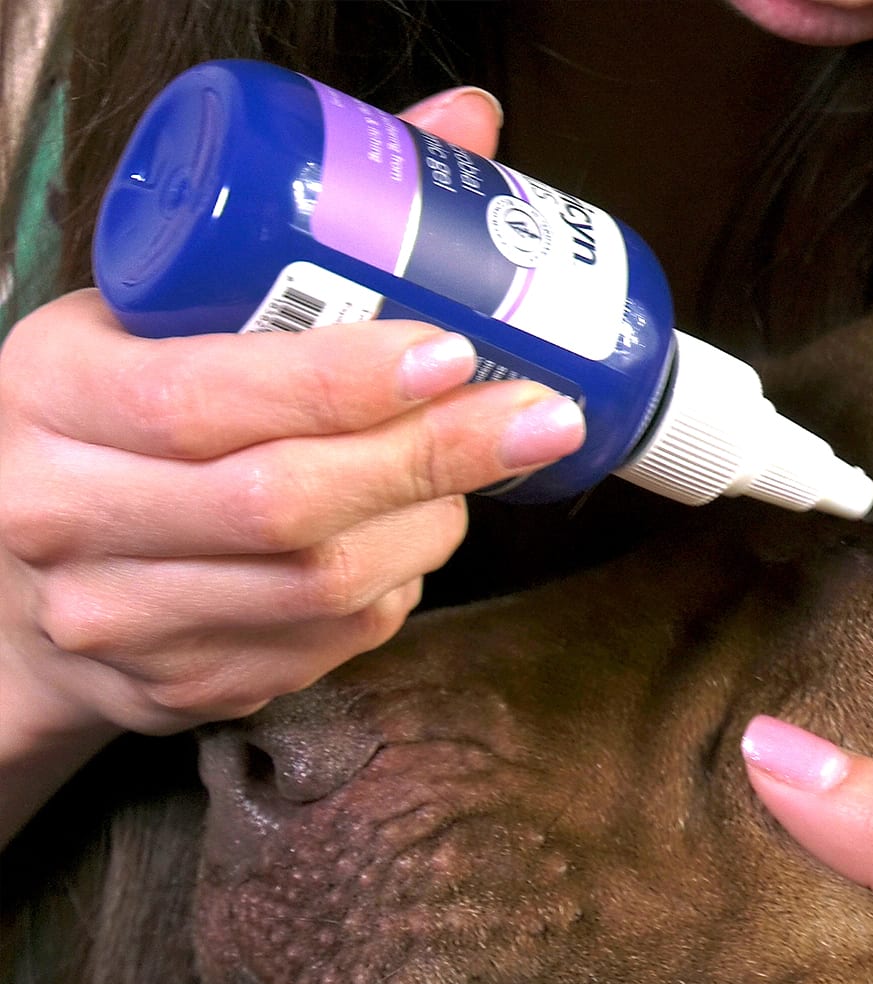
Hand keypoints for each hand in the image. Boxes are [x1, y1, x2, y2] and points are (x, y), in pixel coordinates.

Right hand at [0, 87, 576, 745]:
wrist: (27, 567)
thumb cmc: (127, 409)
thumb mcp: (172, 304)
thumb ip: (313, 219)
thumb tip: (469, 123)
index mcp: (53, 386)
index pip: (206, 397)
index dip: (343, 382)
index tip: (454, 352)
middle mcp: (62, 508)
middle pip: (280, 503)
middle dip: (431, 459)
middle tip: (537, 418)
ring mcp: (112, 611)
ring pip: (318, 585)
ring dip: (426, 527)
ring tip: (470, 474)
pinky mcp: (174, 685)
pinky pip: (325, 642)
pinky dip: (396, 589)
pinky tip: (409, 541)